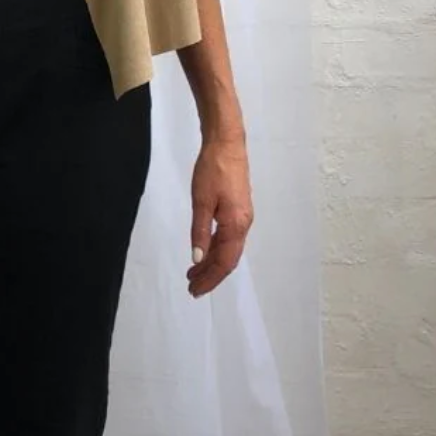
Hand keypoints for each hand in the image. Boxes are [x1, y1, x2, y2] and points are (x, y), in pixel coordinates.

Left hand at [187, 131, 253, 296]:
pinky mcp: (238, 211)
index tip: (194, 290)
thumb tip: (198, 258)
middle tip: (191, 288)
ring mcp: (243, 218)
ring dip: (212, 264)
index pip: (224, 262)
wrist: (227, 144)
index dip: (210, 279)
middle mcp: (243, 225)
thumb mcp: (201, 201)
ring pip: (228, 250)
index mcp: (235, 225)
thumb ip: (200, 231)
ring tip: (194, 274)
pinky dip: (216, 250)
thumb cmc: (213, 170)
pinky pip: (228, 239)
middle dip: (210, 276)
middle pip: (228, 259)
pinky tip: (204, 253)